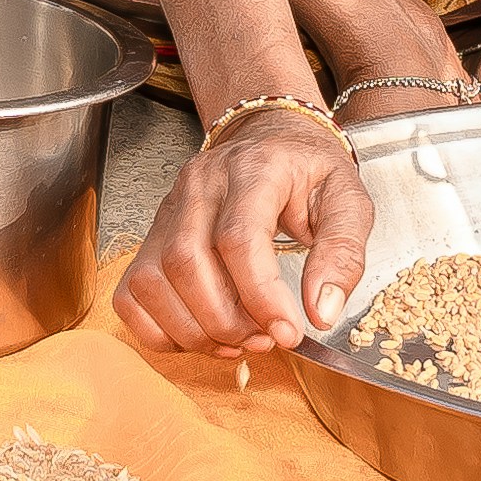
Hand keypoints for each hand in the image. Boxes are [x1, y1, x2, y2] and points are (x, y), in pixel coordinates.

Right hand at [115, 110, 368, 355]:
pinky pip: (132, 292)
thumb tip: (322, 311)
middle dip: (226, 320)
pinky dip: (160, 329)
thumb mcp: (348, 202)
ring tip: (238, 341)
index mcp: (253, 168)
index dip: (261, 295)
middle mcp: (200, 185)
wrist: (273, 139)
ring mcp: (168, 209)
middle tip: (264, 340)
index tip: (288, 332)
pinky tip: (202, 333)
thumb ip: (343, 254)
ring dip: (195, 329)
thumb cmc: (308, 172)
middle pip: (187, 262)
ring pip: (153, 279)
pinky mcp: (152, 235)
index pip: (239, 237)